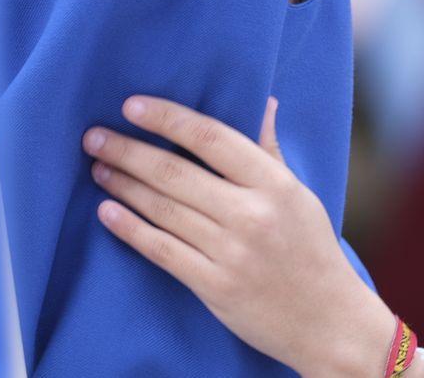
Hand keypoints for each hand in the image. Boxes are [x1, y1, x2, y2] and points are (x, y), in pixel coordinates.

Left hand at [83, 96, 422, 377]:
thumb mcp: (298, 194)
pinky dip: (130, 228)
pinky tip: (106, 212)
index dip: (167, 119)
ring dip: (123, 185)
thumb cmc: (311, 251)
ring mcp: (231, 252)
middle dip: (128, 150)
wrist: (329, 322)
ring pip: (163, 209)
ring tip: (98, 168)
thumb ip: (269, 151)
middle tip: (94, 136)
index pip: (211, 137)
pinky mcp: (215, 286)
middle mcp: (251, 214)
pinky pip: (162, 250)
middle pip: (176, 173)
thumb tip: (261, 102)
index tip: (131, 105)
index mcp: (273, 184)